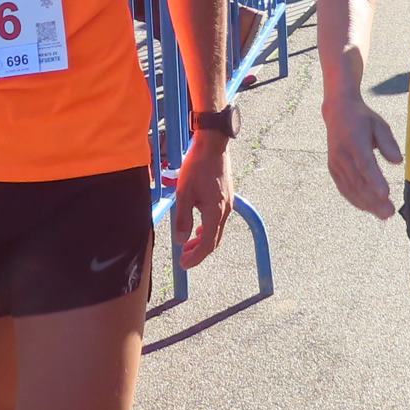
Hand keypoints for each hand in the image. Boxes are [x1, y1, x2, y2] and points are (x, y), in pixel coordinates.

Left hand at [173, 135, 233, 267]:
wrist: (213, 144)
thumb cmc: (197, 167)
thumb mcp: (184, 193)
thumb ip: (183, 219)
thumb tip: (181, 240)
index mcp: (215, 212)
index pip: (208, 244)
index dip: (196, 257)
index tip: (184, 264)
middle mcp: (225, 210)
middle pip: (214, 240)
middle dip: (199, 251)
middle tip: (184, 258)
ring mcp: (228, 203)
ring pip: (217, 230)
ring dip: (203, 240)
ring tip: (189, 244)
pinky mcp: (227, 196)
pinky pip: (218, 220)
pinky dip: (208, 228)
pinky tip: (198, 227)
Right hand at [322, 95, 400, 218]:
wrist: (337, 112)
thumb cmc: (363, 119)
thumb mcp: (379, 124)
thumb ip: (388, 142)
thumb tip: (398, 161)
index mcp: (354, 140)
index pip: (364, 163)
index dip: (375, 180)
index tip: (386, 194)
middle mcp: (341, 154)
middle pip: (358, 181)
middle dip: (374, 199)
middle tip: (390, 212)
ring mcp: (335, 163)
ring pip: (350, 188)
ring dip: (367, 204)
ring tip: (384, 214)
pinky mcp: (333, 169)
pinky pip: (344, 188)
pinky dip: (356, 200)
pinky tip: (369, 208)